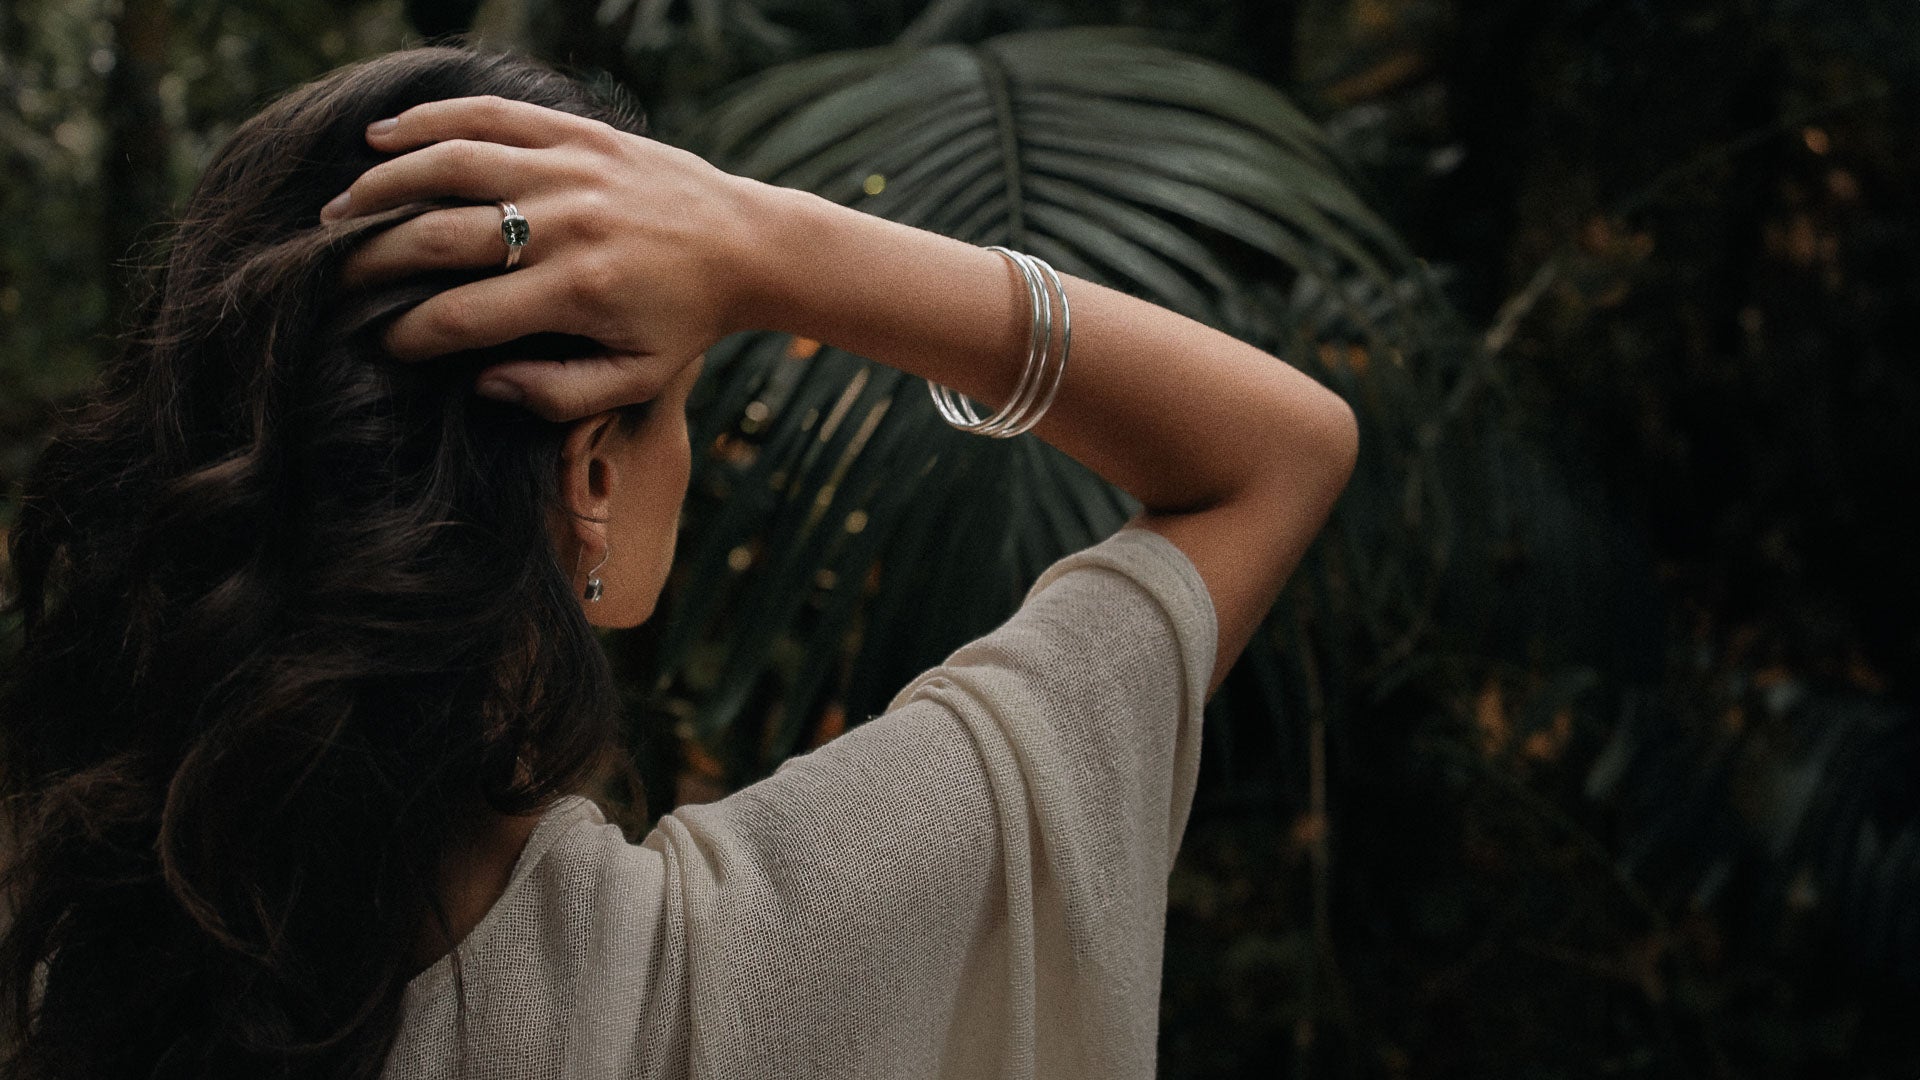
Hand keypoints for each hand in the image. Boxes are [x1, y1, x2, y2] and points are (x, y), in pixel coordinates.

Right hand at [322, 95, 762, 420]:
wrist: (748, 244)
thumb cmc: (686, 321)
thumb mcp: (636, 378)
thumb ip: (558, 393)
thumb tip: (480, 382)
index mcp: (577, 291)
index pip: (461, 316)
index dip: (408, 334)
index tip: (379, 343)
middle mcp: (567, 224)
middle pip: (438, 237)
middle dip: (372, 260)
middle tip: (332, 276)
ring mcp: (570, 169)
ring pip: (450, 164)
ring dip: (382, 186)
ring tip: (338, 210)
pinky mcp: (578, 133)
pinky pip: (488, 116)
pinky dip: (429, 121)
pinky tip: (381, 138)